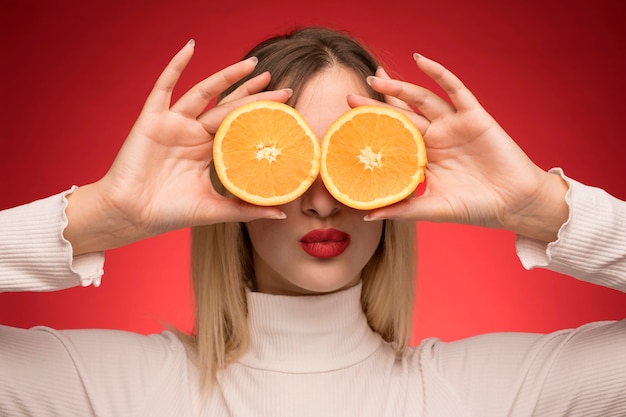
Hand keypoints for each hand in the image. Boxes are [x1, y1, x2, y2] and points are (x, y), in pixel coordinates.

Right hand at [65, 40, 290, 254]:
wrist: (132, 215)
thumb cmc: (170, 212)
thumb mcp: (215, 209)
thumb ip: (246, 208)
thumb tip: (282, 215)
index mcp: (208, 151)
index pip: (240, 126)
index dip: (261, 116)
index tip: (286, 107)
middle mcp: (193, 133)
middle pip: (228, 107)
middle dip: (255, 95)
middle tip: (281, 85)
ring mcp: (173, 124)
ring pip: (204, 92)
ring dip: (227, 76)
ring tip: (252, 64)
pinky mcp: (152, 119)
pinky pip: (164, 86)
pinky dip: (175, 66)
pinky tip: (190, 47)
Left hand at [350, 54, 567, 241]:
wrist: (515, 203)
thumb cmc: (476, 207)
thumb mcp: (432, 209)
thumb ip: (401, 209)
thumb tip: (366, 216)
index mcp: (424, 157)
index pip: (393, 138)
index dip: (373, 130)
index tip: (347, 125)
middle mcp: (436, 137)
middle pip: (401, 116)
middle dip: (376, 106)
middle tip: (351, 98)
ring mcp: (454, 124)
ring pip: (422, 100)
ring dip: (399, 88)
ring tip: (376, 79)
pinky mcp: (474, 115)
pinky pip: (454, 89)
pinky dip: (438, 73)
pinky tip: (420, 60)